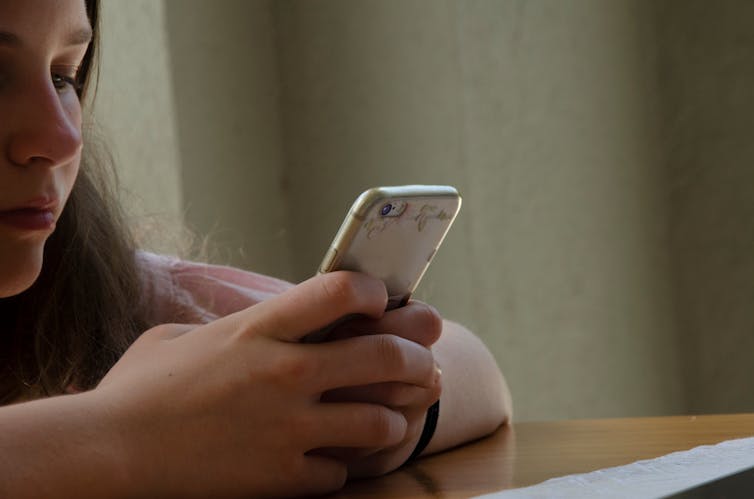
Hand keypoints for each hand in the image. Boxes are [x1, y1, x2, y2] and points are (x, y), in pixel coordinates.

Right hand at [94, 272, 437, 497]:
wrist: (108, 454)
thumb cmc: (138, 389)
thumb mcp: (182, 337)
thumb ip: (236, 328)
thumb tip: (266, 324)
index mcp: (259, 330)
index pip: (340, 290)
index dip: (372, 290)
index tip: (378, 298)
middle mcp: (283, 374)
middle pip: (383, 356)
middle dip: (415, 355)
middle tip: (422, 360)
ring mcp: (287, 430)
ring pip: (380, 422)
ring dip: (391, 418)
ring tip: (388, 416)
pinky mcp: (281, 478)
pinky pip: (340, 474)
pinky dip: (341, 467)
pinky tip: (330, 460)